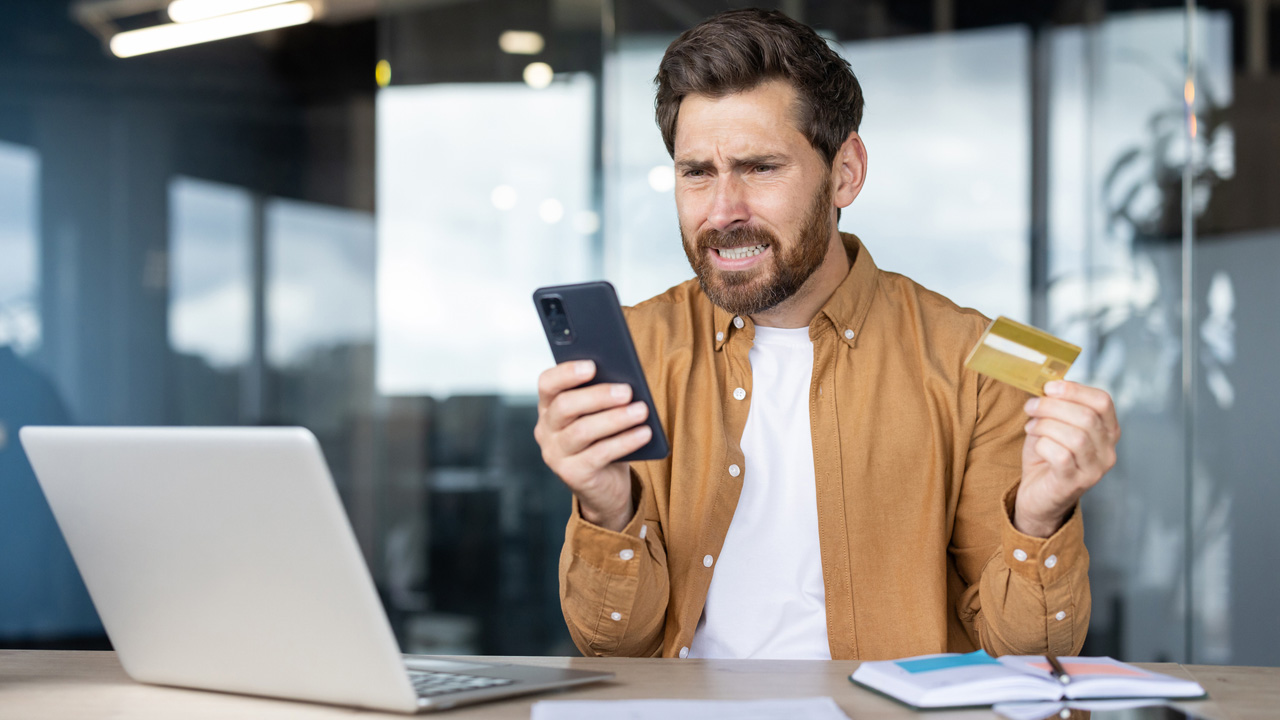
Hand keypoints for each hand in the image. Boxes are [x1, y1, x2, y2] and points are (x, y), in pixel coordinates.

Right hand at [533, 360, 652, 531]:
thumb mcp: (601, 414)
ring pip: (582, 431)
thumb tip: (625, 381)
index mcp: (549, 406)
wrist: (605, 485)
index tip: (592, 365)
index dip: (567, 372)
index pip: (547, 383)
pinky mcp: (571, 474)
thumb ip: (604, 397)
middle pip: (565, 406)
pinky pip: (599, 454)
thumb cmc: (604, 438)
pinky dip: (625, 442)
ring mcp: (555, 454)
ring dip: (615, 419)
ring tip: (642, 410)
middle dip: (598, 396)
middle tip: (627, 390)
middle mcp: (546, 429)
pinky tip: (644, 433)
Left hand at [1016, 380, 1119, 537]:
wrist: (1038, 496)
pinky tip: (1036, 444)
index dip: (1074, 390)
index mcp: (1107, 430)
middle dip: (1052, 406)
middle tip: (1031, 406)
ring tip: (1031, 426)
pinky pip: (1061, 456)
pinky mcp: (1075, 483)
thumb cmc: (1047, 456)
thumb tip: (1049, 383)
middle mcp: (1107, 451)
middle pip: (1087, 417)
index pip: (1103, 401)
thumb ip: (1057, 405)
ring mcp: (1094, 469)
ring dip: (1046, 425)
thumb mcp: (1054, 425)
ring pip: (1076, 436)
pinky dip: (1043, 444)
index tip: (1049, 387)